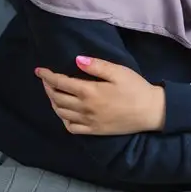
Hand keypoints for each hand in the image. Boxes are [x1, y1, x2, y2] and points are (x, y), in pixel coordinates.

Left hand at [36, 56, 164, 133]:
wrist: (151, 112)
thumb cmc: (136, 89)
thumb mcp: (118, 72)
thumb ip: (96, 66)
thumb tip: (76, 60)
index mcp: (89, 92)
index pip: (60, 83)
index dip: (47, 76)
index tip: (39, 70)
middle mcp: (85, 108)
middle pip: (57, 98)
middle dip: (48, 87)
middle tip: (46, 80)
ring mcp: (89, 121)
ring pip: (61, 113)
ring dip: (53, 102)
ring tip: (53, 94)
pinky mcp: (95, 131)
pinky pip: (72, 128)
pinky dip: (63, 120)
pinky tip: (64, 113)